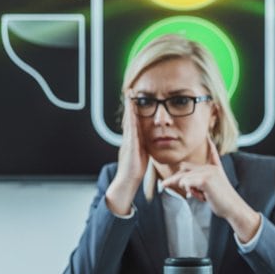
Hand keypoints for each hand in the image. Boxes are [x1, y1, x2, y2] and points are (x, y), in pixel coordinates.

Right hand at [104, 95, 147, 215]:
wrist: (127, 181)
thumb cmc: (134, 171)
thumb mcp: (141, 155)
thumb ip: (143, 147)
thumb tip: (147, 142)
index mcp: (131, 141)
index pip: (132, 122)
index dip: (133, 111)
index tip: (134, 100)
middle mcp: (127, 139)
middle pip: (128, 118)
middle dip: (129, 105)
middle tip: (129, 92)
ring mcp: (127, 141)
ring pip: (128, 121)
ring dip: (129, 109)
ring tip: (130, 97)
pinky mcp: (129, 146)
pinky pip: (130, 130)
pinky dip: (130, 120)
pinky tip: (132, 112)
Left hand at [160, 139, 260, 241]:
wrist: (233, 208)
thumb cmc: (222, 202)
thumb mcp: (210, 189)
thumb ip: (197, 183)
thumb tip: (181, 183)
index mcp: (214, 168)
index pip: (211, 154)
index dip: (210, 144)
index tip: (208, 136)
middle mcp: (210, 167)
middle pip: (184, 168)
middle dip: (175, 179)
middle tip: (166, 186)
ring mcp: (208, 172)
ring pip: (183, 178)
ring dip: (187, 190)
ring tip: (202, 196)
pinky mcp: (205, 179)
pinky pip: (186, 183)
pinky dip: (189, 190)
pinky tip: (202, 195)